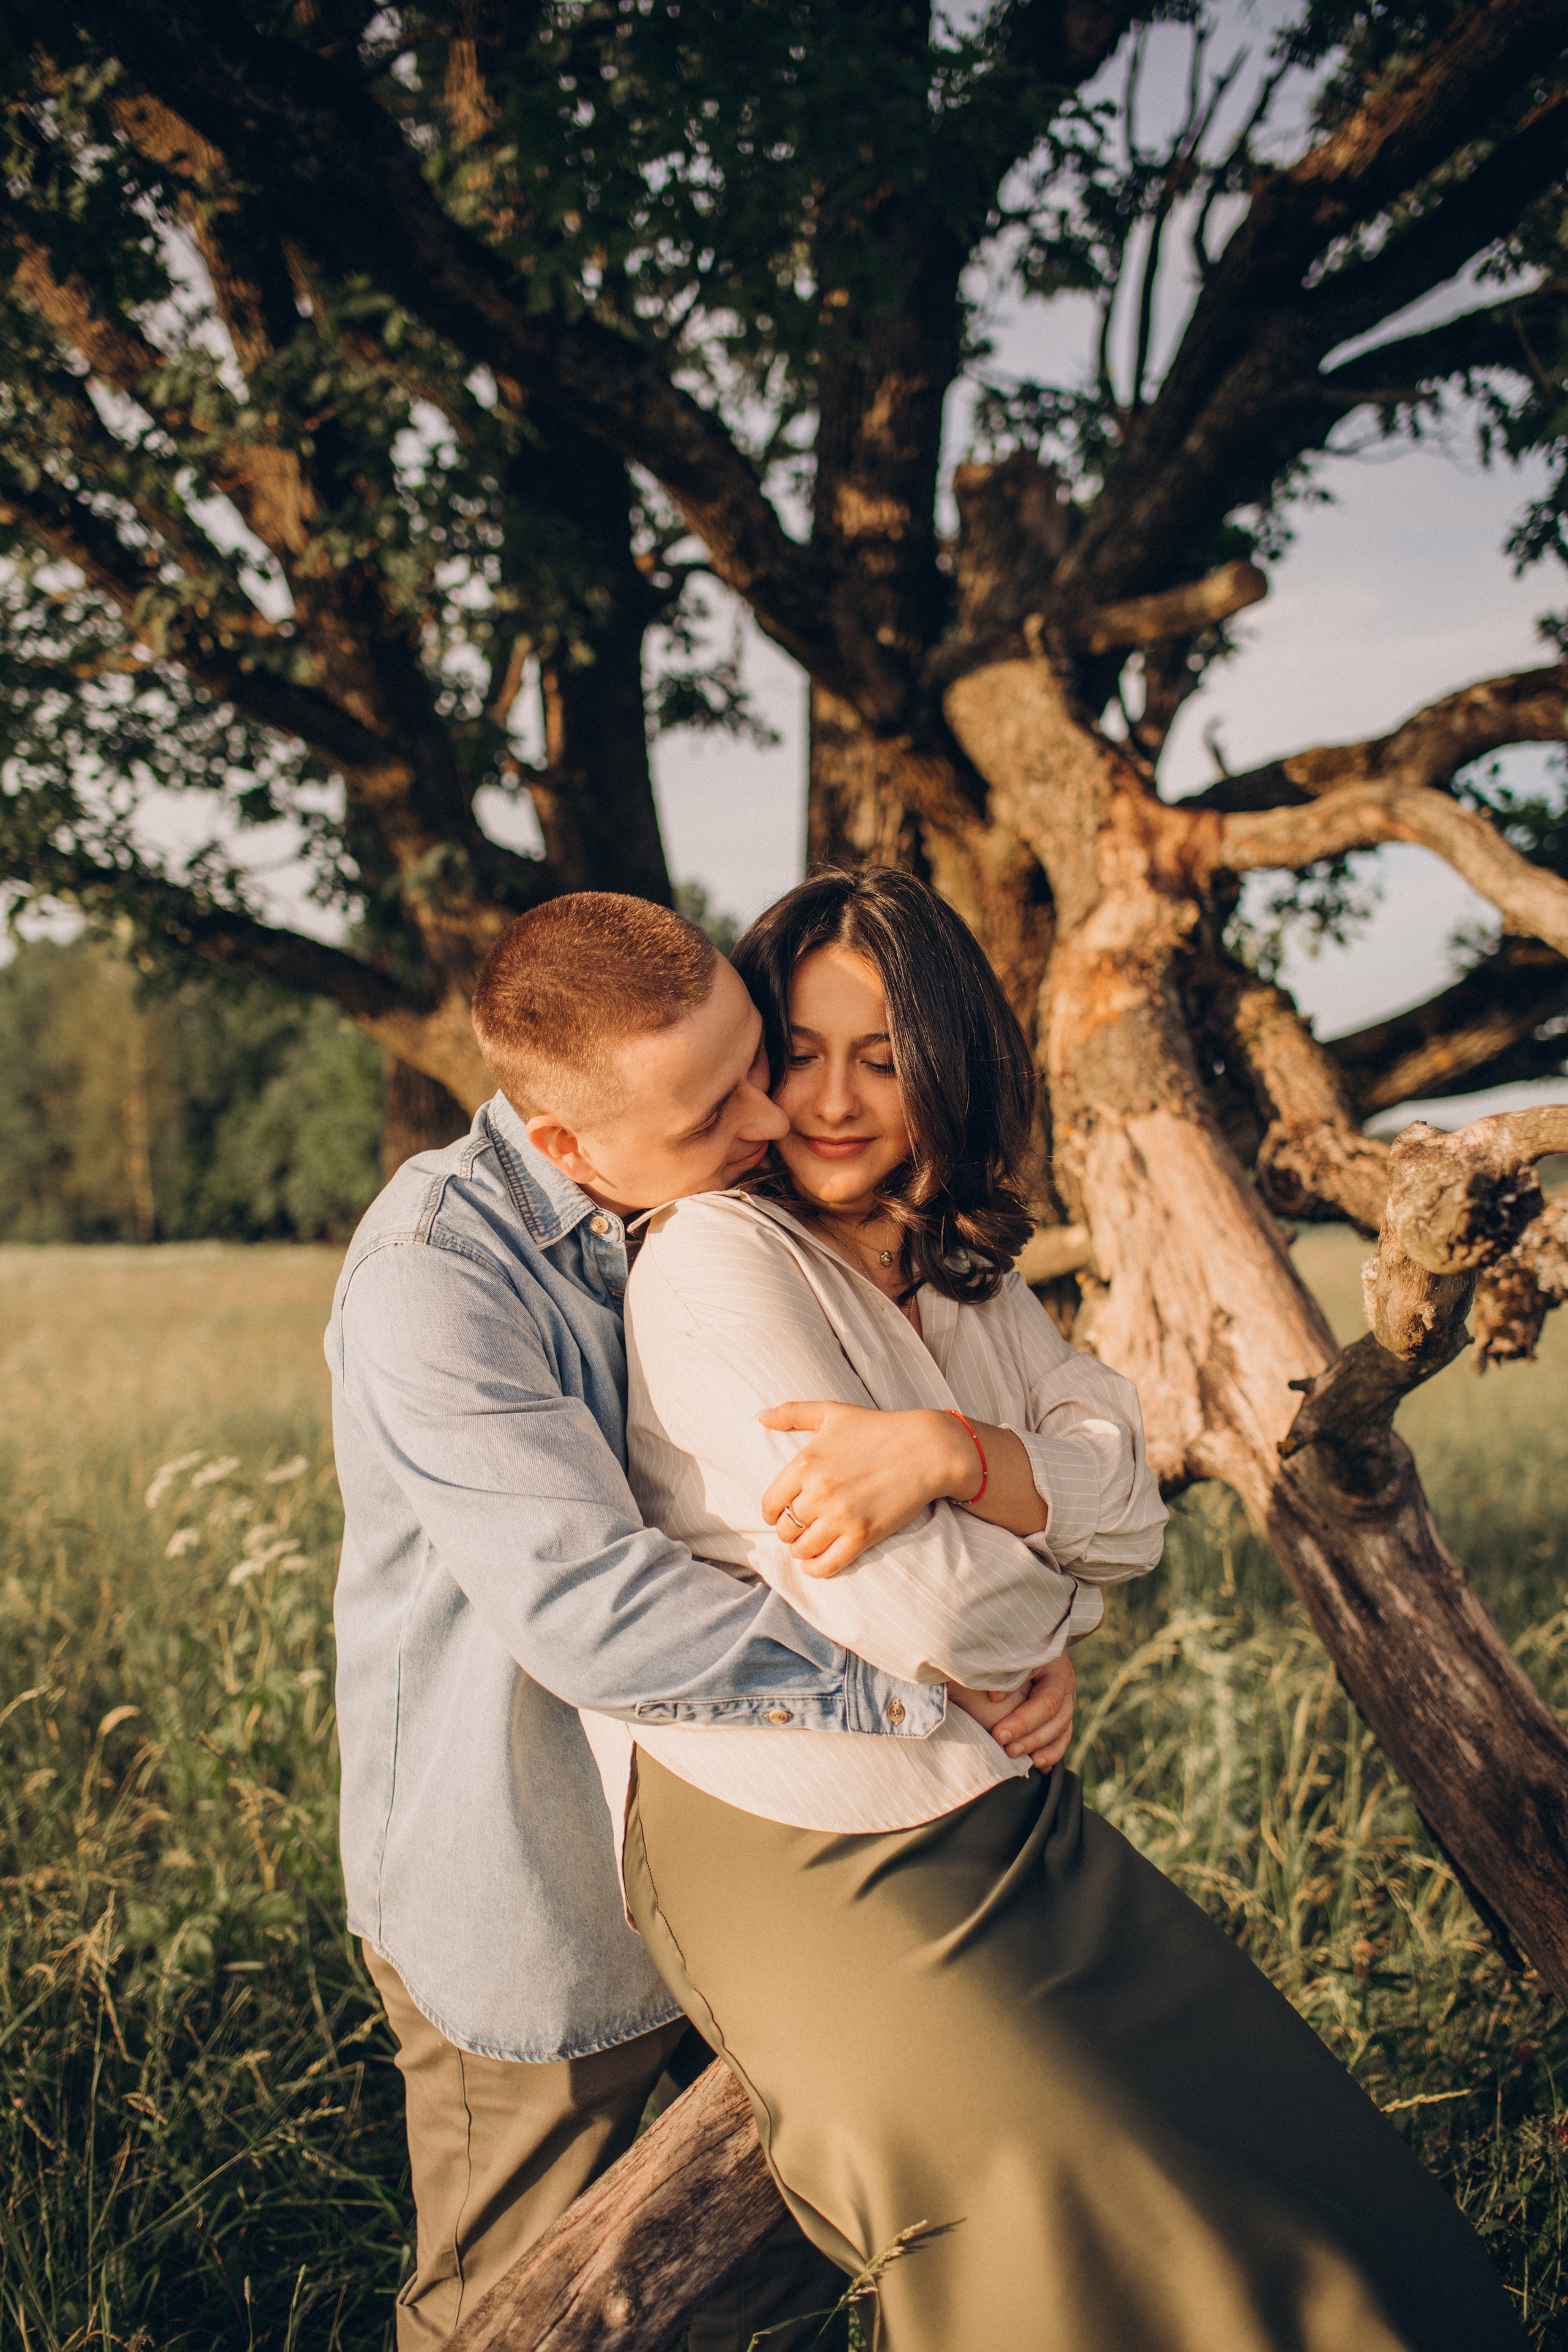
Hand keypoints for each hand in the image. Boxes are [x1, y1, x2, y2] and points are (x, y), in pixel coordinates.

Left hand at [758, 1400, 971, 1578]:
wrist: (926, 1448)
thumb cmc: (878, 1428)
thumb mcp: (831, 1412)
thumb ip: (792, 1412)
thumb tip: (759, 1416)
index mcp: (805, 1464)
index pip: (771, 1503)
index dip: (772, 1513)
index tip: (779, 1514)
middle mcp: (818, 1492)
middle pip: (785, 1529)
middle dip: (789, 1531)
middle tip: (799, 1529)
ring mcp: (840, 1516)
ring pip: (802, 1548)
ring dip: (801, 1550)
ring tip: (808, 1545)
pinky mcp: (862, 1534)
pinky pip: (827, 1564)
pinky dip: (816, 1569)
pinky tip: (815, 1564)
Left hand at [982, 1653, 1074, 1768]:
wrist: (1032, 1636)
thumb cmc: (1016, 1645)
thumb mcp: (1013, 1653)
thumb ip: (1005, 1674)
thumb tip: (995, 1698)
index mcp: (1055, 1672)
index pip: (1046, 1702)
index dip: (1023, 1721)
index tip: (998, 1734)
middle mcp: (1066, 1688)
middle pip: (1057, 1720)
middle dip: (1032, 1739)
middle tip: (1007, 1750)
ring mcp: (1066, 1700)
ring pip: (1063, 1731)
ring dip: (1044, 1749)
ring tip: (1026, 1763)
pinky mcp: (1061, 1712)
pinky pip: (1062, 1737)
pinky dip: (1052, 1752)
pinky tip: (1040, 1766)